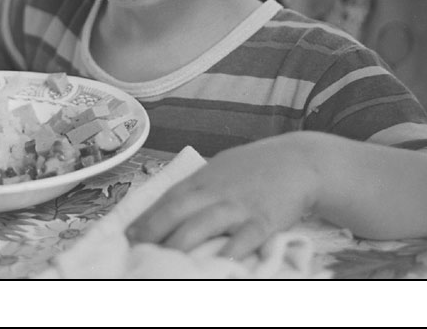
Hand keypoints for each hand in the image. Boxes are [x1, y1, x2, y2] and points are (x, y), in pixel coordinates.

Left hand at [125, 133, 317, 258]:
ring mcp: (239, 206)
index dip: (147, 218)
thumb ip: (197, 188)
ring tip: (164, 263)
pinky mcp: (263, 221)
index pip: (168, 199)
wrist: (298, 162)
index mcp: (204, 178)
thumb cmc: (255, 168)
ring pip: (203, 226)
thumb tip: (169, 209)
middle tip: (137, 252)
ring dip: (181, 246)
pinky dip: (227, 253)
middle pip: (178, 213)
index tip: (128, 236)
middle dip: (155, 233)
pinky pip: (242, 240)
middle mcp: (216, 191)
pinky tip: (214, 265)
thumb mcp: (220, 170)